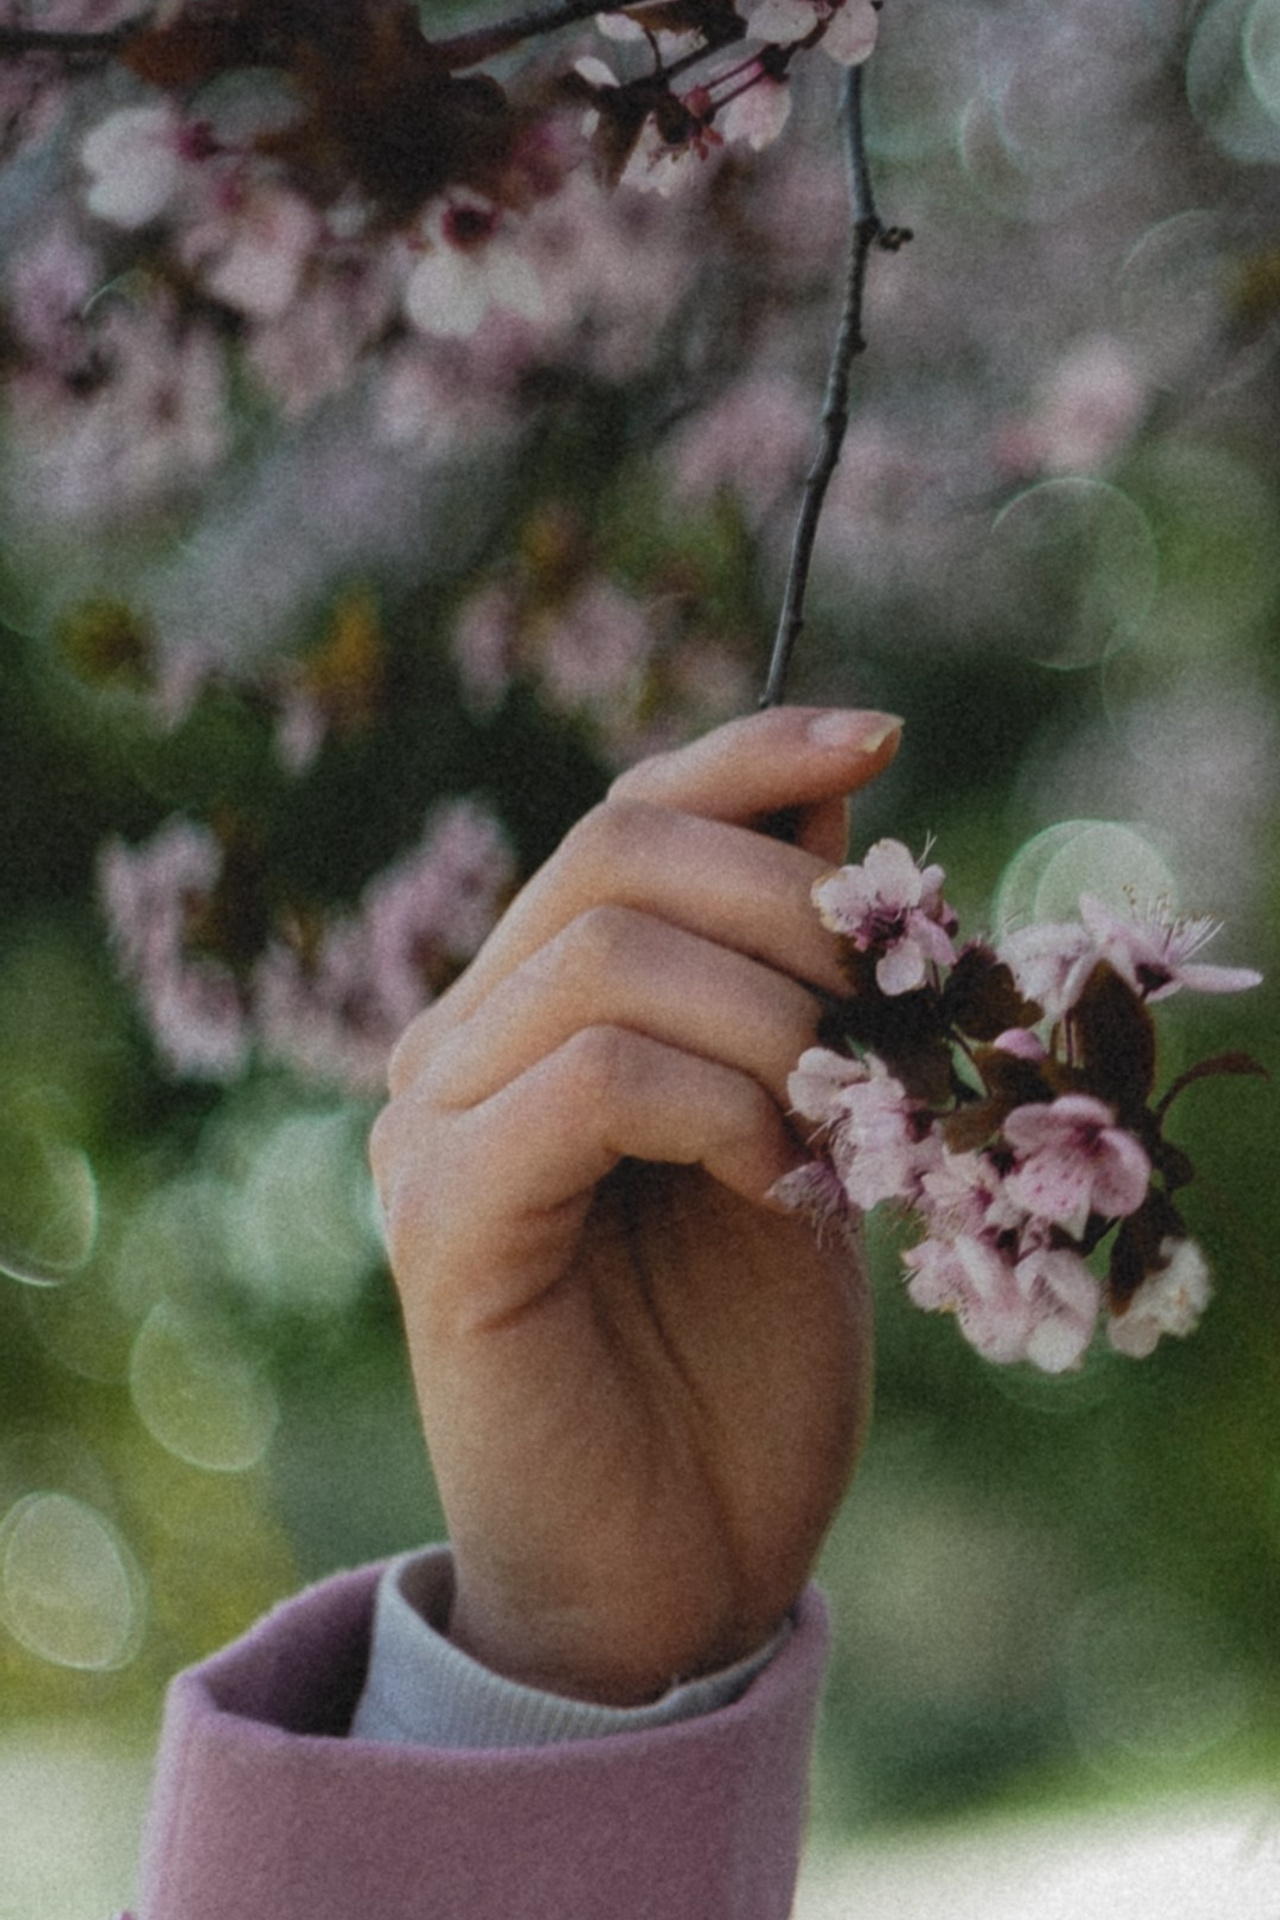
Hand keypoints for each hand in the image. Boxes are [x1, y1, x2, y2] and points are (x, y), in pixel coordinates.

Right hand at [370, 707, 900, 1702]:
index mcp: (536, 1012)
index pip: (624, 819)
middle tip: (882, 1012)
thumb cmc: (740, 1354)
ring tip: (831, 1127)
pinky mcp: (445, 1223)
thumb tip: (836, 785)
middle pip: (613, 854)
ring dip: (771, 1023)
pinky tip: (773, 1185)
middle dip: (791, 906)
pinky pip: (592, 1081)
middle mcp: (461, 1046)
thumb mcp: (800, 1125)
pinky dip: (718, 1108)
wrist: (677, 1566)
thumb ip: (791, 972)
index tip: (879, 736)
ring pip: (607, 960)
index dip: (749, 757)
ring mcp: (432, 1129)